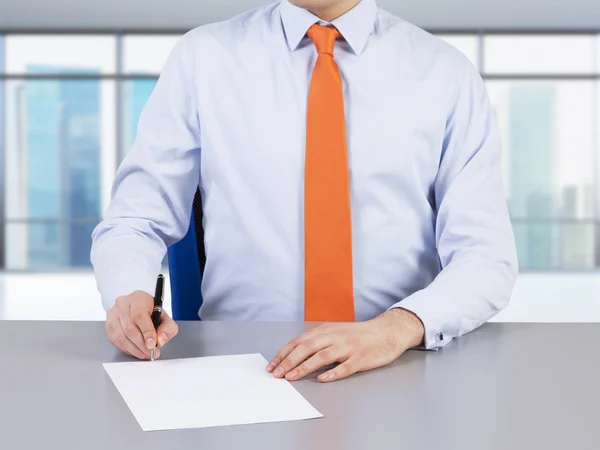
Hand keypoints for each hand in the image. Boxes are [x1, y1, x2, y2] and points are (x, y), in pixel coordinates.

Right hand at [105, 290, 178, 359]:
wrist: (137, 307)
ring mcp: (113, 314)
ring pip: (121, 336)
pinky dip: (127, 349)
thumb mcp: (165, 317)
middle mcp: (123, 304)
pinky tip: (136, 351)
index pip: (139, 315)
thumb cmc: (151, 312)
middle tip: (151, 352)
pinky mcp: (108, 324)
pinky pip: (116, 340)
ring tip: (145, 354)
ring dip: (135, 349)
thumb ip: (167, 328)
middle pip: (130, 328)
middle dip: (142, 344)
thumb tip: (160, 340)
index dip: (146, 332)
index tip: (152, 344)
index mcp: (138, 298)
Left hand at [267, 308, 423, 382]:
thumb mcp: (335, 332)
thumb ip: (317, 342)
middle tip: (277, 374)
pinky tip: (322, 379)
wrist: (386, 331)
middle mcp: (335, 337)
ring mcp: (348, 347)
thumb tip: (294, 357)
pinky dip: (333, 373)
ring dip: (304, 367)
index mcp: (326, 330)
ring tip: (291, 377)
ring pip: (322, 357)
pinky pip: (345, 367)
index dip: (284, 353)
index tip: (272, 365)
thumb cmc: (358, 334)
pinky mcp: (361, 358)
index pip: (299, 341)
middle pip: (307, 348)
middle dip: (289, 361)